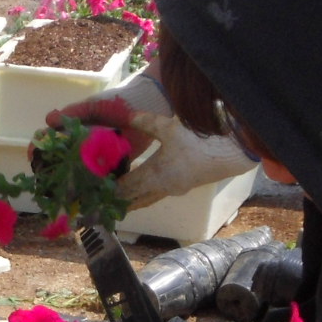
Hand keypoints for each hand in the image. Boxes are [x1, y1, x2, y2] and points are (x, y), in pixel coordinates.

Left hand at [48, 70, 254, 209]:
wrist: (229, 154)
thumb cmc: (198, 140)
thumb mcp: (168, 127)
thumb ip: (145, 122)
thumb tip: (126, 115)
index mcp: (155, 175)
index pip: (124, 189)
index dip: (108, 193)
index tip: (92, 196)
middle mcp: (161, 188)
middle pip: (131, 200)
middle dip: (114, 202)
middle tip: (97, 206)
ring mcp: (172, 190)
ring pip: (144, 200)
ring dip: (129, 202)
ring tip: (112, 205)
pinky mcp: (180, 188)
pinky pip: (154, 196)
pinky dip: (142, 196)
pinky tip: (137, 191)